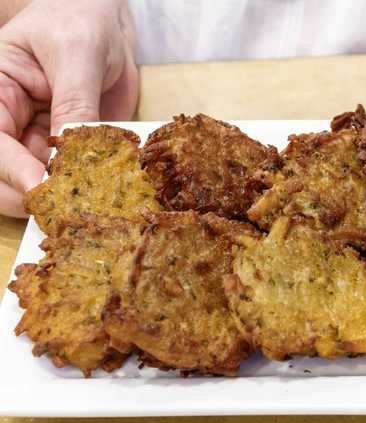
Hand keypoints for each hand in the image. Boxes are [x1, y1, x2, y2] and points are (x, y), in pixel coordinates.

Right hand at [0, 0, 137, 217]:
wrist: (105, 23)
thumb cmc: (79, 21)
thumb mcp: (76, 53)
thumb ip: (74, 100)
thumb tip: (72, 146)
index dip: (11, 168)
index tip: (39, 187)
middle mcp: (10, 121)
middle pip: (4, 173)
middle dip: (28, 194)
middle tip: (62, 210)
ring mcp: (38, 139)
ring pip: (37, 183)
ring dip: (61, 198)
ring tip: (88, 208)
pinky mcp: (69, 151)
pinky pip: (74, 178)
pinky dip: (89, 190)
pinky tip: (108, 196)